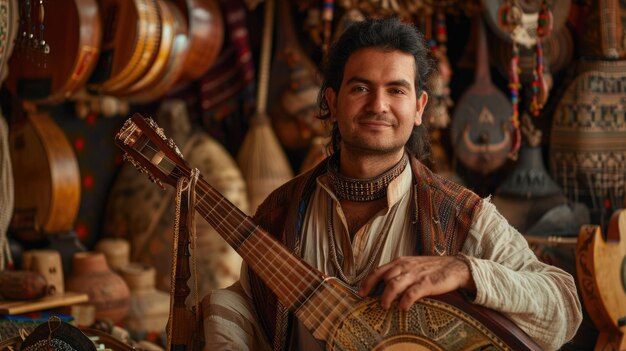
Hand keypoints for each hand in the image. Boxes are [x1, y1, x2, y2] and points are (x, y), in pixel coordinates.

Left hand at [357, 255, 475, 310]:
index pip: (379, 270)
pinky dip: (404, 301)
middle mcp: (405, 266)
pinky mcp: (427, 284)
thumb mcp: (412, 265)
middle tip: (372, 302)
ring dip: (386, 297)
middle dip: (375, 290)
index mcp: (401, 261)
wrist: (455, 267)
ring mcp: (416, 275)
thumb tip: (383, 284)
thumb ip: (399, 272)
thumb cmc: (431, 268)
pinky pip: (411, 293)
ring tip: (385, 306)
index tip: (361, 293)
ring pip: (393, 285)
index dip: (368, 282)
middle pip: (383, 278)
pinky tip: (403, 308)